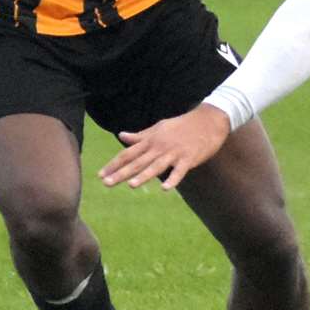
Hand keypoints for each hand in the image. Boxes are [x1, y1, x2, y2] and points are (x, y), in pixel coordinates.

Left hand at [99, 106, 230, 190]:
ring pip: (156, 166)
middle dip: (122, 173)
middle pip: (138, 162)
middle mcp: (159, 147)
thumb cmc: (182, 125)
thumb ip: (140, 136)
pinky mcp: (189, 158)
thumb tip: (121, 136)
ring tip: (131, 185)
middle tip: (107, 183)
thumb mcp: (158, 128)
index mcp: (151, 140)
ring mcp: (174, 153)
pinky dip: (173, 179)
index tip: (100, 174)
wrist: (208, 121)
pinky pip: (179, 171)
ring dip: (144, 176)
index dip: (114, 164)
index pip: (128, 154)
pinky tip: (165, 188)